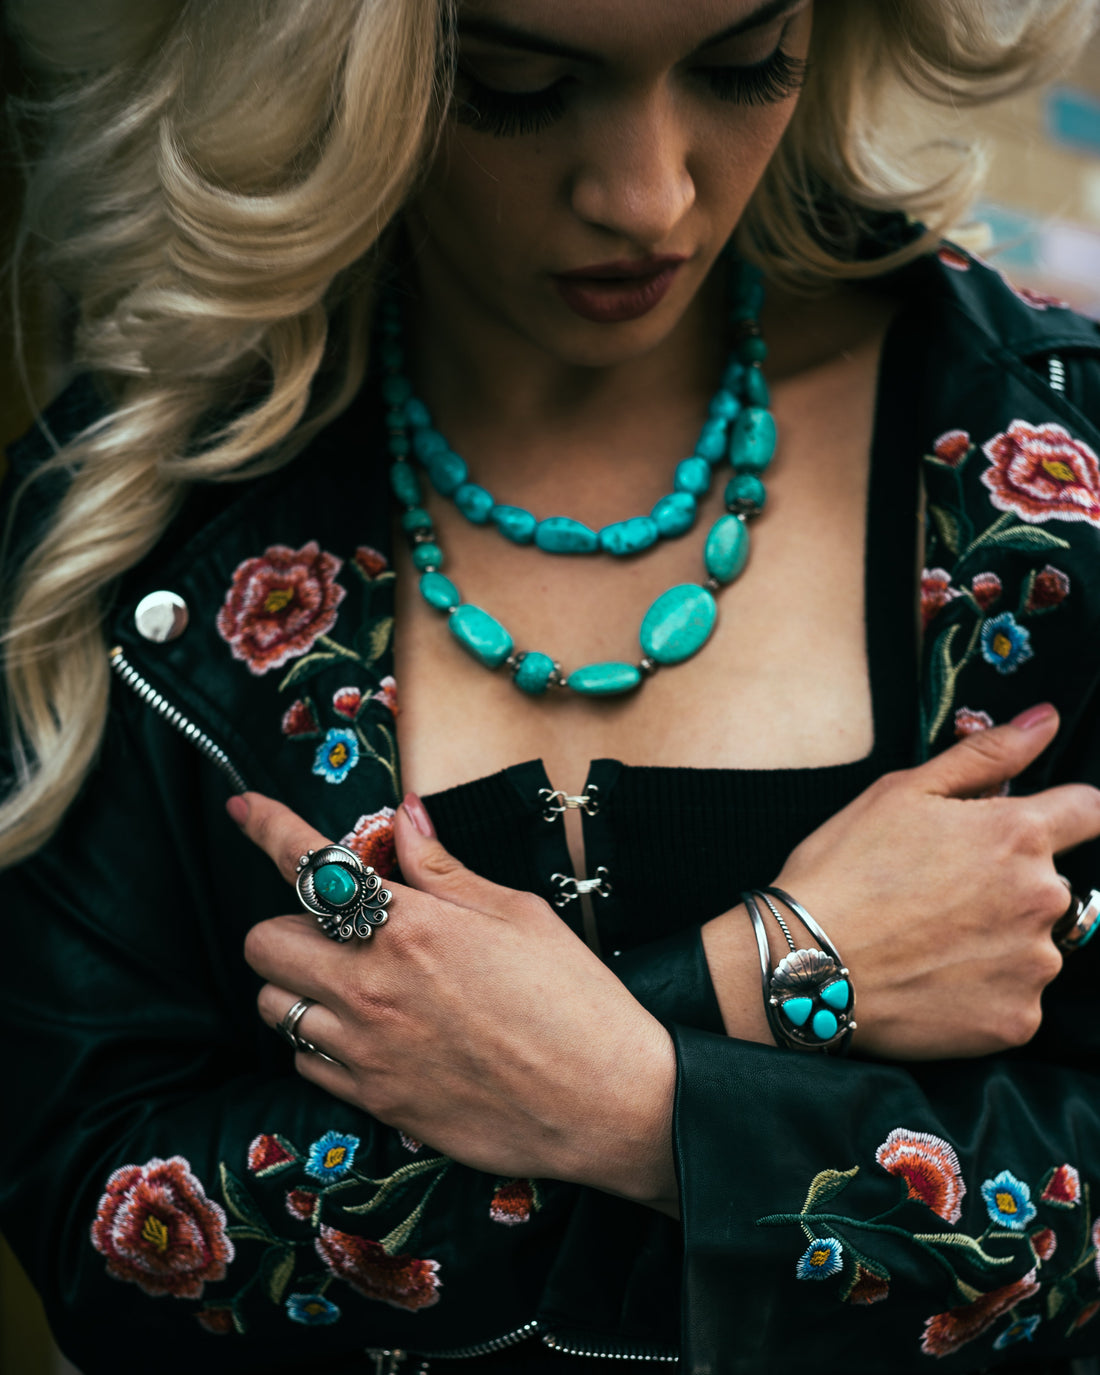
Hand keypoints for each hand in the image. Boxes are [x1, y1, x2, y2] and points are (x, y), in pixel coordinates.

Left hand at [235, 793, 677, 1211]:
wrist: (607, 1103)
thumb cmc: (575, 1001)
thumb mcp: (518, 915)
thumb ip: (445, 870)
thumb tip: (405, 822)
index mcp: (410, 927)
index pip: (309, 865)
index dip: (266, 826)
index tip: (243, 809)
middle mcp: (371, 987)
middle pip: (264, 943)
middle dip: (290, 925)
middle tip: (336, 928)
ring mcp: (366, 1050)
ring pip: (274, 1007)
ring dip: (298, 985)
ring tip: (353, 982)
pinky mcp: (375, 1101)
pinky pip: (305, 1062)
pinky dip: (320, 1042)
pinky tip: (369, 1033)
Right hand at [704, 704, 1099, 1059]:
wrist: (804, 965)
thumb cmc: (844, 870)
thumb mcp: (902, 792)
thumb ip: (986, 755)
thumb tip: (1046, 720)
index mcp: (1017, 835)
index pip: (1088, 812)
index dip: (1069, 814)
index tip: (1042, 827)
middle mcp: (1042, 899)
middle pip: (1052, 883)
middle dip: (1010, 884)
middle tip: (939, 896)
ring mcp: (1034, 966)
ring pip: (1035, 943)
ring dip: (999, 940)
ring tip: (930, 943)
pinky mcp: (1018, 1020)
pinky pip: (1018, 998)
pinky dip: (985, 990)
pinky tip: (934, 980)